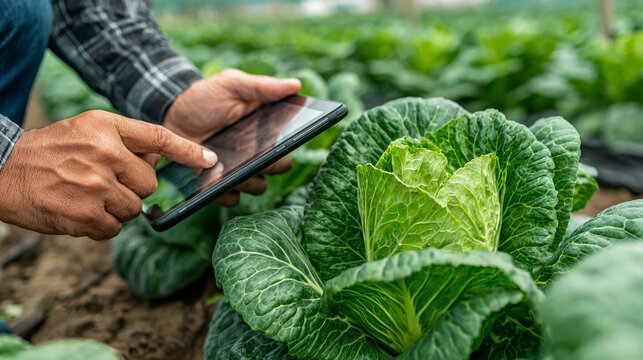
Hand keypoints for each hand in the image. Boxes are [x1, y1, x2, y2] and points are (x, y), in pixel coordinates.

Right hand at [0, 111, 215, 239]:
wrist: (3, 170)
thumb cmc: (50, 149)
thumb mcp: (87, 128)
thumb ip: (126, 139)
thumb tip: (160, 157)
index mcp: (107, 127)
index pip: (159, 136)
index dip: (188, 150)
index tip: (210, 160)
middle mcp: (105, 154)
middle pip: (150, 183)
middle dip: (133, 187)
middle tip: (103, 181)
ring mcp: (96, 186)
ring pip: (134, 208)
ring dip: (116, 208)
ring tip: (86, 194)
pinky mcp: (86, 215)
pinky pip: (114, 228)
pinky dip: (101, 225)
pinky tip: (79, 210)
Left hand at [162, 69, 300, 206]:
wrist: (170, 113)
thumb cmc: (205, 96)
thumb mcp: (232, 85)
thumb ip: (263, 86)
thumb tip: (296, 84)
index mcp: (265, 132)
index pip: (289, 146)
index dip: (288, 146)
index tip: (277, 142)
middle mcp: (256, 154)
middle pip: (277, 169)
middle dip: (269, 164)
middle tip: (253, 154)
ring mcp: (237, 171)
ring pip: (257, 186)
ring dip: (247, 180)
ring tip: (229, 165)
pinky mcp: (218, 185)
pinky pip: (230, 198)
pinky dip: (224, 193)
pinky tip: (213, 178)